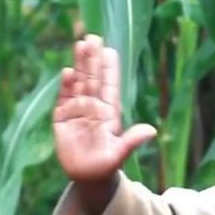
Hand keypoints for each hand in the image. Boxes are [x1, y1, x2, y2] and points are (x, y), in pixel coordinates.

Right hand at [53, 34, 157, 182]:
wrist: (88, 177)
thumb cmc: (107, 165)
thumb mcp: (120, 154)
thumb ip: (132, 141)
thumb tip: (152, 130)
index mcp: (110, 112)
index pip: (109, 86)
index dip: (109, 68)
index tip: (109, 50)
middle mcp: (94, 107)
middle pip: (93, 78)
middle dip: (92, 59)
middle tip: (92, 37)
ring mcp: (78, 111)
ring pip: (79, 83)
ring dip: (79, 65)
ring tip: (80, 44)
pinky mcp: (62, 119)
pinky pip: (64, 99)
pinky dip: (65, 86)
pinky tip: (67, 71)